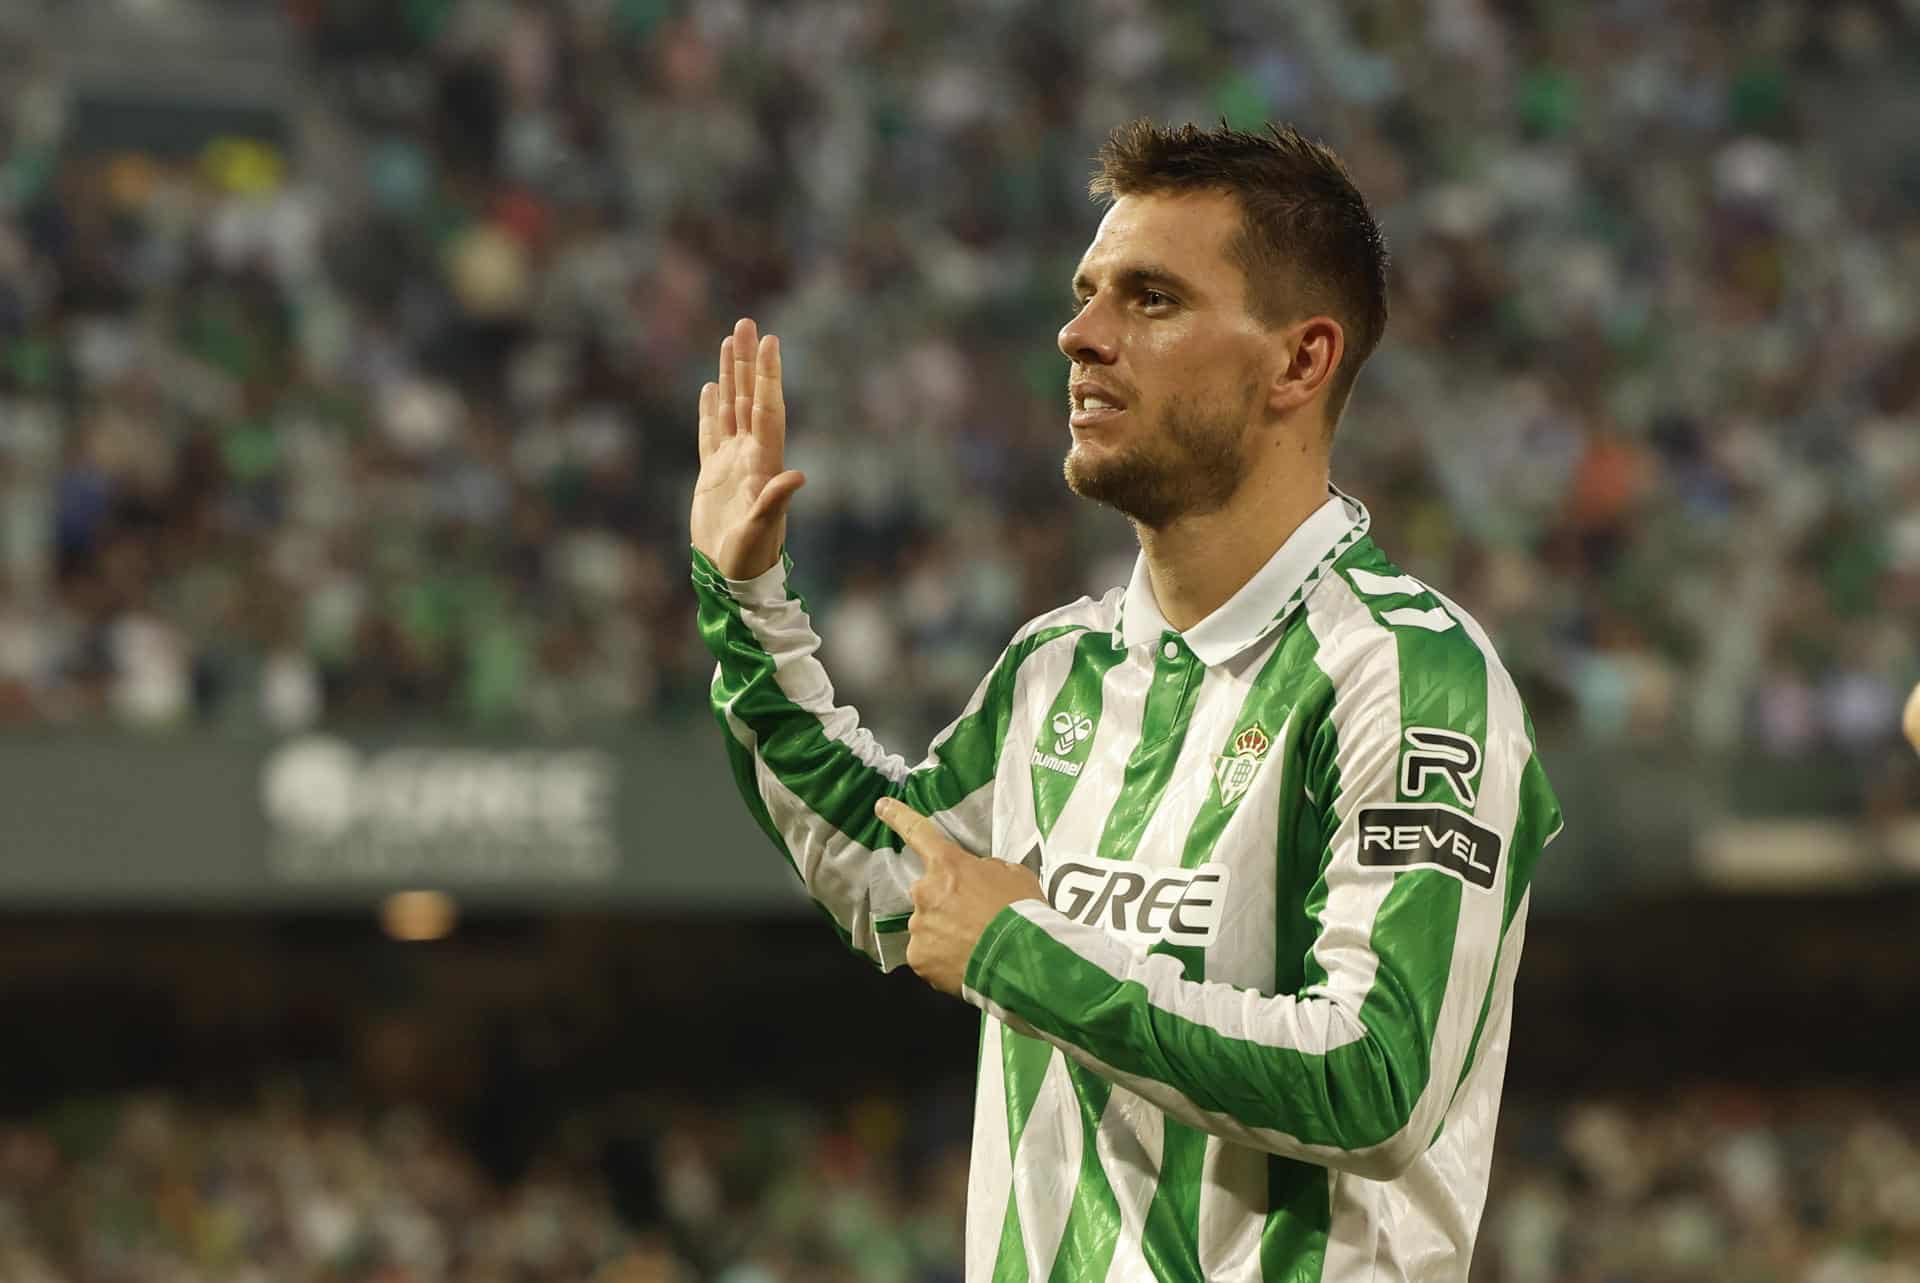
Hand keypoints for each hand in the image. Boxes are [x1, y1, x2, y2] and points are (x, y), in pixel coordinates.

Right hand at [690, 317, 806, 580]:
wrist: (732, 577)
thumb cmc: (749, 557)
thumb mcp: (760, 530)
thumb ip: (775, 501)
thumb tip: (798, 476)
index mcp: (764, 462)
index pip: (767, 409)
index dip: (768, 376)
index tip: (772, 342)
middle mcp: (751, 455)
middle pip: (750, 398)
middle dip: (749, 361)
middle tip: (748, 323)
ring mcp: (732, 463)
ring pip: (732, 408)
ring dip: (732, 375)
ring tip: (731, 341)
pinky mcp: (713, 474)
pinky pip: (711, 433)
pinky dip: (711, 409)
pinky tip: (710, 387)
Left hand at [876, 797, 1044, 996]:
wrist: (1020, 960)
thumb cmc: (1022, 912)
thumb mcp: (1015, 876)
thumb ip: (988, 869)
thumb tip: (978, 874)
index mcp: (948, 865)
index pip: (919, 833)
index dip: (899, 817)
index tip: (881, 806)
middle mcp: (925, 891)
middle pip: (930, 893)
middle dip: (947, 904)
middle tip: (976, 921)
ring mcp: (919, 926)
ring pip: (928, 926)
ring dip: (947, 933)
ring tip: (976, 947)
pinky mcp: (918, 957)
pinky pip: (927, 955)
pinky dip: (943, 959)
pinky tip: (965, 963)